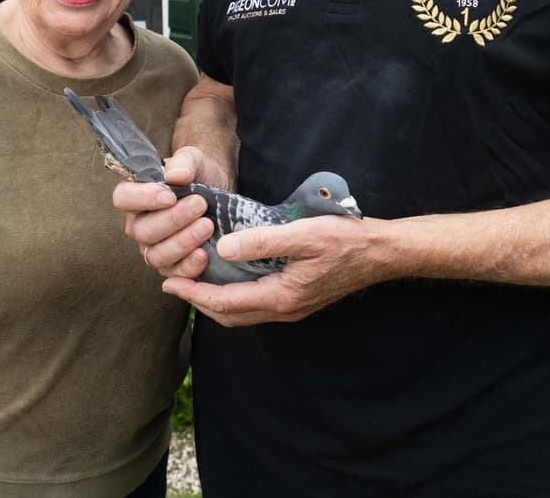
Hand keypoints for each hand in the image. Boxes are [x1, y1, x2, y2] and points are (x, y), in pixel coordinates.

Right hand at [112, 146, 230, 279]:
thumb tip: (176, 176)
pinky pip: (175, 274)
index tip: (169, 195)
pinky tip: (204, 254)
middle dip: (173, 220)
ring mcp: (154, 248)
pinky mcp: (173, 267)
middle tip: (199, 204)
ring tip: (207, 225)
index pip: (123, 198)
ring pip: (156, 255)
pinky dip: (189, 266)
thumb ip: (184, 163)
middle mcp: (140, 225)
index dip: (142, 199)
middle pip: (142, 231)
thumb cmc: (198, 174)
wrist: (219, 191)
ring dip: (182, 242)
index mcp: (136, 197)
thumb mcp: (194, 160)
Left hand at [162, 214, 383, 325]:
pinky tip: (229, 275)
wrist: (380, 252)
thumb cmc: (345, 240)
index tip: (169, 282)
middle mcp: (284, 309)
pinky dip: (235, 295)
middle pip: (230, 315)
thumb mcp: (303, 234)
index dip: (193, 293)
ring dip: (216, 300)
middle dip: (198, 301)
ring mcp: (292, 307)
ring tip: (194, 280)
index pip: (226, 302)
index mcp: (281, 296)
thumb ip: (263, 241)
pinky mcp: (298, 299)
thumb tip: (223, 247)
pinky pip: (257, 304)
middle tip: (173, 284)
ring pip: (243, 312)